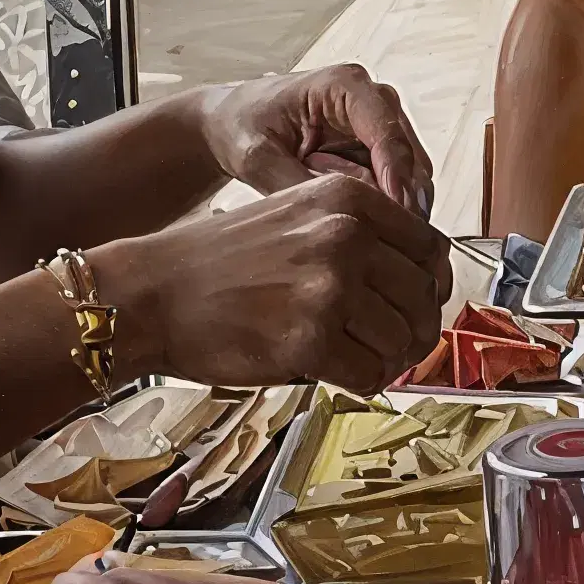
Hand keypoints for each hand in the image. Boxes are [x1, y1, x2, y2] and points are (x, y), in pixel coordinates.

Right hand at [98, 171, 447, 392]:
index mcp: (348, 199)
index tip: (418, 308)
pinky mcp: (309, 339)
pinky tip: (342, 377)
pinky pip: (369, 374)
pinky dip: (364, 383)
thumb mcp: (297, 216)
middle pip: (423, 297)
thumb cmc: (220, 263)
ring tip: (362, 362)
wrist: (151, 293)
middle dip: (416, 331)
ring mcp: (329, 287)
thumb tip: (420, 286)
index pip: (431, 248)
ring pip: (401, 339)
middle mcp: (345, 236)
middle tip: (397, 349)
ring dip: (388, 360)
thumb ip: (359, 238)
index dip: (431, 287)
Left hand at [214, 65, 432, 220]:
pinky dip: (381, 208)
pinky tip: (356, 220)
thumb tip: (341, 213)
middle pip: (408, 155)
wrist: (231, 122)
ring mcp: (380, 125)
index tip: (399, 215)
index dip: (396, 174)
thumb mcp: (256, 157)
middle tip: (379, 238)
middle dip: (400, 198)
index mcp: (345, 85)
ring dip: (386, 205)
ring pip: (408, 175)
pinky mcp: (377, 150)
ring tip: (352, 223)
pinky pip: (394, 187)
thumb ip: (296, 182)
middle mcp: (373, 99)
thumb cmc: (241, 125)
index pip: (386, 130)